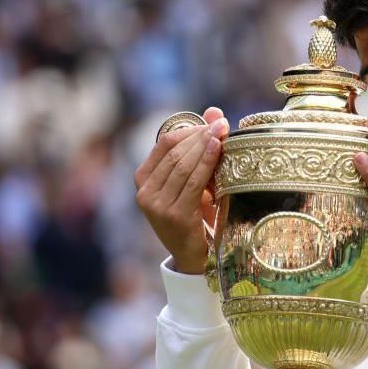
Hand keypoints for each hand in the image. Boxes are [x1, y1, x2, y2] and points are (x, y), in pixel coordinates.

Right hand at [135, 107, 229, 273]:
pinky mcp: (173, 215)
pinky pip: (192, 182)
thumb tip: (214, 111)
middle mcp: (144, 191)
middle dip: (200, 135)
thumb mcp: (197, 179)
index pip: (165, 143)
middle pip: (174, 152)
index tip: (213, 121)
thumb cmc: (197, 214)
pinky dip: (206, 162)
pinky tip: (218, 150)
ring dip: (205, 146)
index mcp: (144, 179)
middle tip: (222, 124)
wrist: (196, 257)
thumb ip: (201, 146)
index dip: (189, 129)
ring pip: (183, 165)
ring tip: (223, 132)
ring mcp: (156, 205)